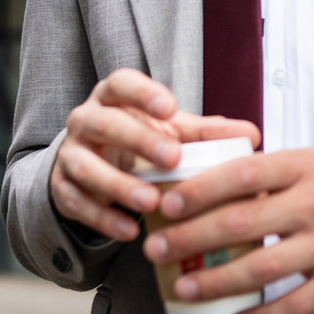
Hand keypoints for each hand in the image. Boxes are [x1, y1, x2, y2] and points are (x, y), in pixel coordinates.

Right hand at [49, 68, 260, 241]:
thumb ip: (206, 133)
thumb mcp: (168, 132)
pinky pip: (76, 202)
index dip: (142, 93)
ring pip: (85, 165)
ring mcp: (70, 154)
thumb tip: (252, 135)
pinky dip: (102, 218)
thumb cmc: (137, 142)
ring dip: (117, 184)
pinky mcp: (61, 188)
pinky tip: (129, 230)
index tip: (169, 106)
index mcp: (112, 98)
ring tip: (150, 201)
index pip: (121, 83)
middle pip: (104, 122)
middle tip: (172, 157)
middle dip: (137, 139)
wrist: (89, 167)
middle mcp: (85, 120)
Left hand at [142, 149, 313, 313]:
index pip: (243, 173)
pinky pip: (296, 305)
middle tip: (157, 247)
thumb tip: (200, 179)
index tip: (167, 203)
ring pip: (263, 267)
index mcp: (303, 166)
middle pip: (243, 221)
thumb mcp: (309, 163)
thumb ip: (263, 171)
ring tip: (185, 286)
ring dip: (217, 280)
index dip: (201, 189)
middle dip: (192, 237)